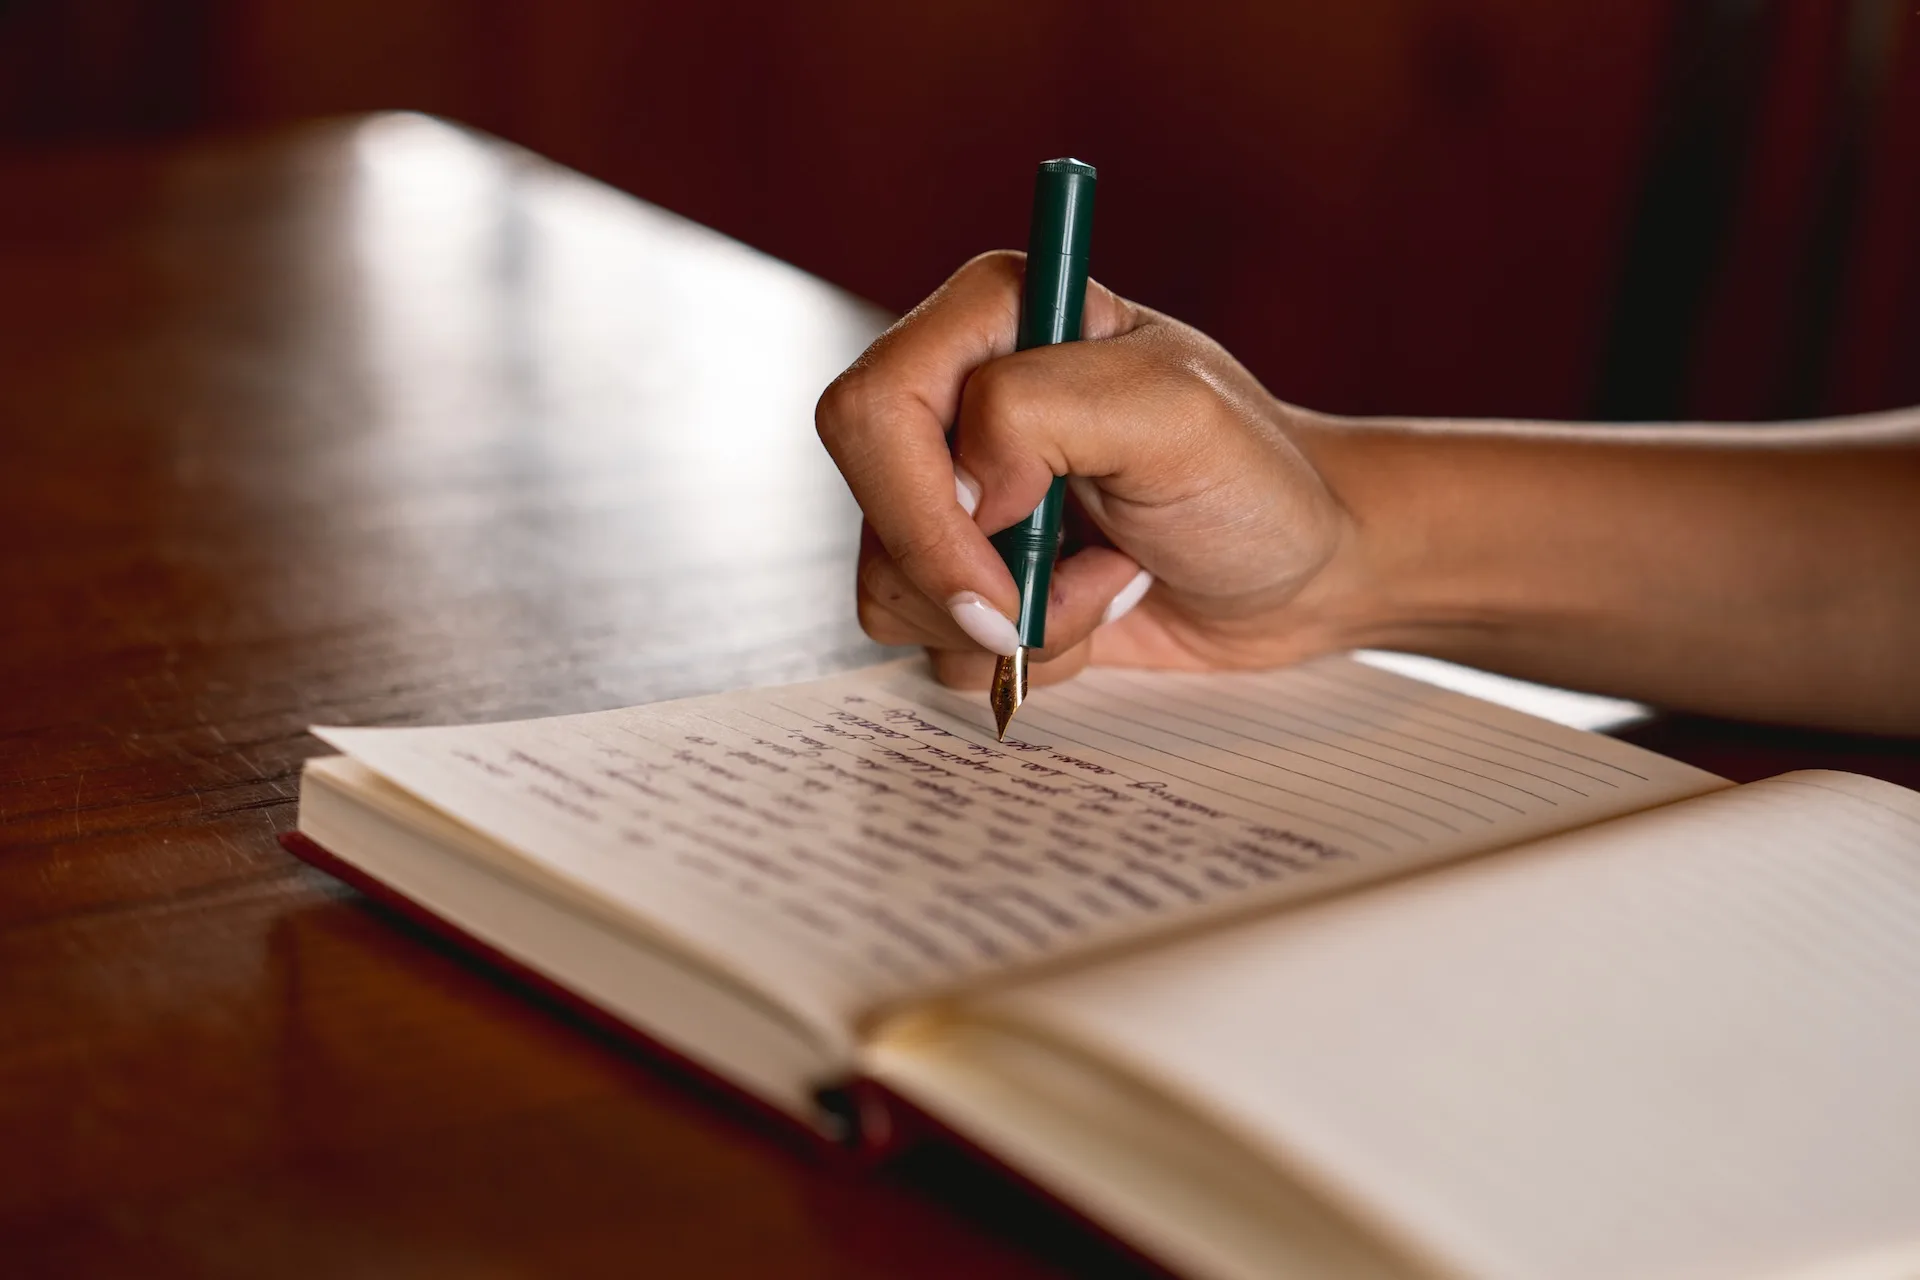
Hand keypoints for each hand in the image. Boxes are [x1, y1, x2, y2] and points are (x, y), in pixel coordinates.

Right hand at [815, 251, 1364, 688]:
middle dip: (966, 576)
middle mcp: (955, 398)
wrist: (1298, 569)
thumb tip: (962, 484)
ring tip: (1107, 578)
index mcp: (991, 317)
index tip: (1012, 542)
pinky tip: (1092, 602)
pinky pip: (927, 639)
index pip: (873, 406)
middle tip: (1062, 588)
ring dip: (1012, 617)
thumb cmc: (1254, 480)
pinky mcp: (967, 572)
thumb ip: (1042, 410)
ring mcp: (956, 492)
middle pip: (869, 503)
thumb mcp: (1175, 414)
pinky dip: (1017, 652)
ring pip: (890, 587)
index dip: (921, 501)